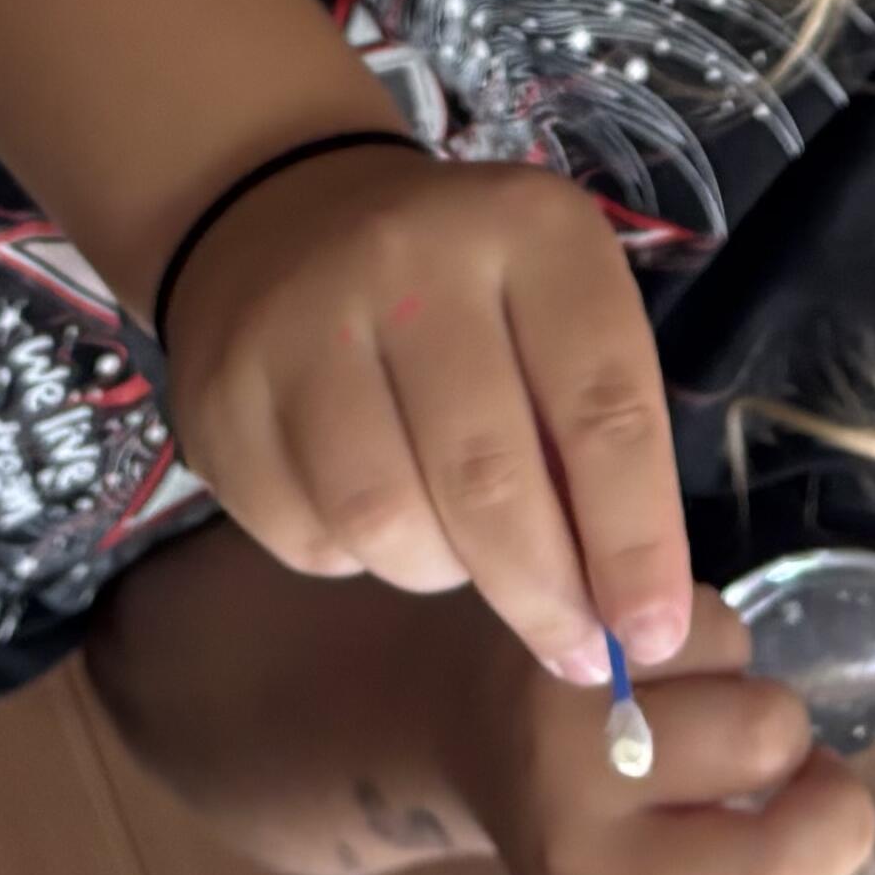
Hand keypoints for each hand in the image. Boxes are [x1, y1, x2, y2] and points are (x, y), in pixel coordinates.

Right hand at [157, 140, 697, 691]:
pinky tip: (375, 521)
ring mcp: (302, 321)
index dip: (635, 539)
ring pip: (386, 522)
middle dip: (543, 594)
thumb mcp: (556, 313)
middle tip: (575, 654)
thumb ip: (596, 437)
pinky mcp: (223, 391)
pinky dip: (355, 561)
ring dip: (442, 572)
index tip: (651, 635)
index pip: (602, 408)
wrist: (286, 219)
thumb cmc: (466, 290)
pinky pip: (306, 537)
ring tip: (462, 558)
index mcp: (529, 231)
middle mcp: (411, 259)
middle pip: (487, 478)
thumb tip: (627, 611)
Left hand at [467, 590, 863, 874]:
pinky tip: (688, 668)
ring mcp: (574, 774)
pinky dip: (734, 643)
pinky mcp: (570, 668)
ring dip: (781, 719)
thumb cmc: (612, 852)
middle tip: (809, 798)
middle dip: (835, 817)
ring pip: (766, 734)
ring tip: (738, 732)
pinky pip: (722, 640)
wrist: (486, 727)